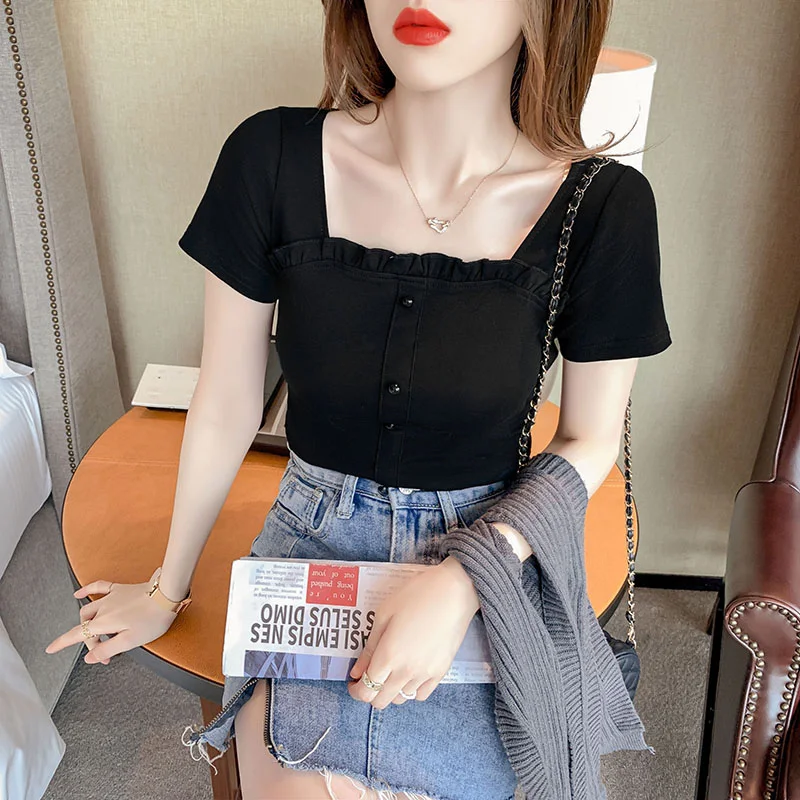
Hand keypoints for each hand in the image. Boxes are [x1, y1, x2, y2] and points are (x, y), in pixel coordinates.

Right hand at [44, 569, 181, 664]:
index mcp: (104, 622)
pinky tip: (79, 593)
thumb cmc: (153, 618)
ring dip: (87, 622)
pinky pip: (98, 587)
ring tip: (99, 635)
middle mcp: (103, 607)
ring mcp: (111, 596)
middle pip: (85, 625)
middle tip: (105, 654)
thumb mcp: (130, 641)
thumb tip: (90, 658)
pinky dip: (86, 590)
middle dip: (90, 641)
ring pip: (89, 609)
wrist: (167, 594)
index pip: (76, 634)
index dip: (62, 643)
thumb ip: (107, 649)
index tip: (50, 649)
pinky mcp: (120, 588)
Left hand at [347, 556, 479, 707]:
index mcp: (388, 656)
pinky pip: (420, 695)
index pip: (366, 690)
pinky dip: (410, 690)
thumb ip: (370, 647)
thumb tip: (357, 671)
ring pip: (400, 699)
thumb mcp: (384, 614)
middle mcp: (406, 671)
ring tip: (389, 673)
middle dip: (369, 693)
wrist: (454, 592)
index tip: (353, 681)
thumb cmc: (416, 595)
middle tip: (368, 677)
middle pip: (381, 701)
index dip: (355, 690)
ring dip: (389, 691)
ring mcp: (425, 674)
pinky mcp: (441, 672)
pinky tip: (408, 674)